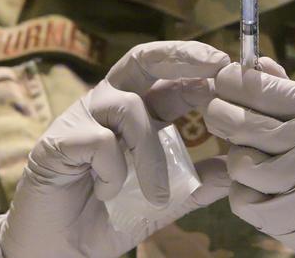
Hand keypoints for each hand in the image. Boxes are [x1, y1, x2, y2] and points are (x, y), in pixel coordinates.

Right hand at [0, 41, 232, 257]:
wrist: (58, 251)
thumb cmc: (108, 218)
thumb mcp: (163, 201)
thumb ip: (196, 185)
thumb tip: (236, 169)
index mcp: (136, 113)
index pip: (169, 77)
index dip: (199, 69)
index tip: (231, 72)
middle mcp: (108, 106)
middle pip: (143, 60)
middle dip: (182, 55)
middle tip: (216, 65)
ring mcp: (82, 119)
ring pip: (129, 108)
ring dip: (151, 153)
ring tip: (157, 194)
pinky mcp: (58, 141)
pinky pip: (100, 141)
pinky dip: (114, 170)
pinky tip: (108, 192)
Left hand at [203, 57, 294, 257]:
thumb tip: (256, 65)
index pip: (260, 88)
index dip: (233, 79)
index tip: (227, 78)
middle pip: (239, 122)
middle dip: (219, 109)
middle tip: (219, 107)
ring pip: (238, 161)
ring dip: (235, 152)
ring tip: (249, 148)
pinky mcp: (287, 220)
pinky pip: (242, 199)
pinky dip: (243, 188)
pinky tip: (259, 182)